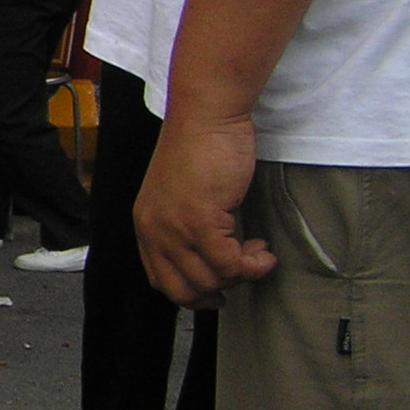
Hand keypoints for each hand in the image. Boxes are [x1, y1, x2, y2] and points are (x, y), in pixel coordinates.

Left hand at [134, 111, 276, 306]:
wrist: (205, 116)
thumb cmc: (200, 148)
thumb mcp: (182, 195)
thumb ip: (186, 227)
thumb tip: (213, 260)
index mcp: (146, 225)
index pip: (161, 280)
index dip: (193, 293)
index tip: (219, 291)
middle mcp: (154, 231)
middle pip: (183, 290)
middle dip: (219, 289)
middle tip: (243, 268)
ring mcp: (175, 228)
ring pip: (210, 280)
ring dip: (241, 274)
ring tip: (256, 251)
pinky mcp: (199, 221)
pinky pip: (230, 265)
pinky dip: (253, 265)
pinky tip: (263, 250)